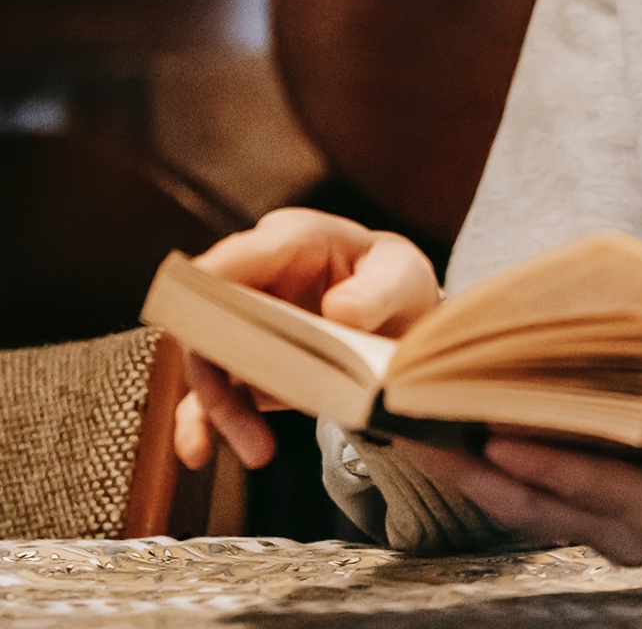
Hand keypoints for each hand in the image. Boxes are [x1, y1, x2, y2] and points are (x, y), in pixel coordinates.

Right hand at [172, 207, 439, 472]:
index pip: (243, 254)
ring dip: (223, 409)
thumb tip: (339, 310)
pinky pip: (206, 392)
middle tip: (240, 410)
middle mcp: (255, 276)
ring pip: (207, 361)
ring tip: (259, 451)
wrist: (394, 320)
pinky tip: (198, 453)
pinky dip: (201, 423)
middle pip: (211, 314)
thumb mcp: (401, 280)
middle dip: (218, 364)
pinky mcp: (240, 362)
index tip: (189, 311)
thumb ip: (377, 292)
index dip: (210, 280)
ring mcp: (241, 320)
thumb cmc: (392, 284)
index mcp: (294, 239)